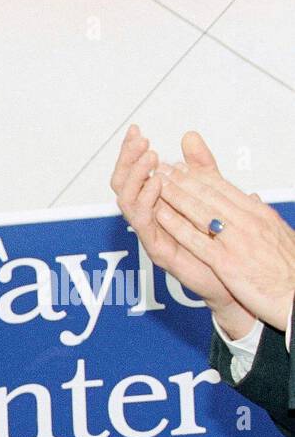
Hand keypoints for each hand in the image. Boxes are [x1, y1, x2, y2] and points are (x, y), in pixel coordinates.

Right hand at [111, 125, 250, 334]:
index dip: (130, 153)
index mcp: (156, 205)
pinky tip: (156, 184)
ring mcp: (151, 235)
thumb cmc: (217, 243)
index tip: (136, 131)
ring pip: (126, 204)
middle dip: (127, 161)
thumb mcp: (211, 193)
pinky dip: (146, 203)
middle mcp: (148, 219)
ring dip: (135, 178)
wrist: (230, 281)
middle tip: (139, 141)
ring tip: (149, 158)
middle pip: (122, 187)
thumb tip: (189, 137)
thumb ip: (200, 167)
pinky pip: (144, 226)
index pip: (133, 175)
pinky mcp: (159, 251)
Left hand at [153, 131, 294, 333]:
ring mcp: (238, 241)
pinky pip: (197, 241)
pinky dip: (177, 226)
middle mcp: (249, 222)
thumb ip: (261, 217)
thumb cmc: (290, 270)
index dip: (200, 176)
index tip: (183, 166)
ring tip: (156, 183)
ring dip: (175, 195)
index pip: (225, 190)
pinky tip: (160, 216)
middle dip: (183, 179)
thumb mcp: (278, 236)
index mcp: (260, 215)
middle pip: (210, 195)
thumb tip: (253, 199)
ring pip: (201, 211)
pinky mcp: (228, 263)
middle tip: (162, 167)